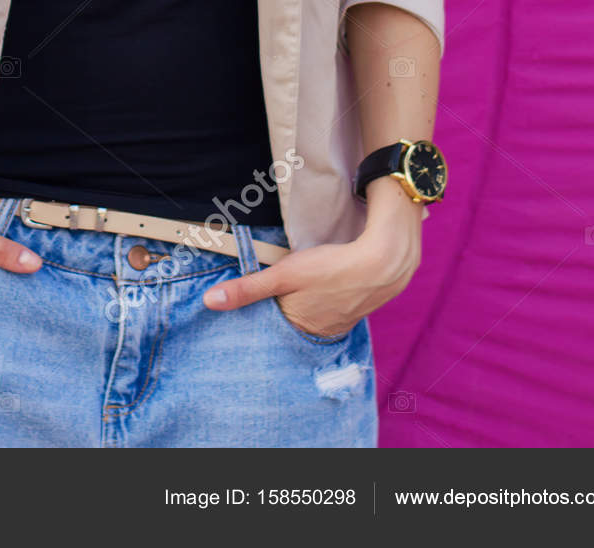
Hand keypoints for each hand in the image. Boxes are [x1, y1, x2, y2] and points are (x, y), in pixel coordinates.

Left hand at [203, 185, 422, 336]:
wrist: (383, 261)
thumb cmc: (331, 268)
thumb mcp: (283, 275)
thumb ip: (247, 288)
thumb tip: (209, 302)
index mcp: (300, 328)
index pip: (271, 325)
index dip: (261, 312)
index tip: (249, 302)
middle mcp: (321, 332)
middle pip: (292, 320)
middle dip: (280, 308)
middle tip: (273, 288)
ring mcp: (340, 321)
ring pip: (312, 312)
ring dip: (303, 301)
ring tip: (295, 286)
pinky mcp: (355, 306)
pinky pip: (331, 306)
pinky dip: (323, 297)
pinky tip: (322, 283)